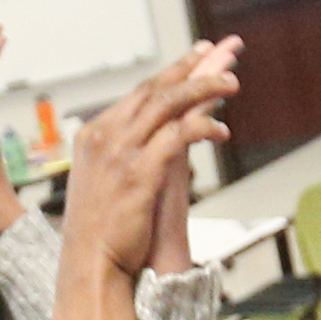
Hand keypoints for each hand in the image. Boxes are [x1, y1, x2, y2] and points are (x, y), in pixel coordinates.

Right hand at [61, 42, 240, 300]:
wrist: (89, 266)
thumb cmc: (98, 234)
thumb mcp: (100, 184)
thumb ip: (117, 157)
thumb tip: (145, 143)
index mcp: (93, 136)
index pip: (137, 94)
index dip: (169, 74)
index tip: (195, 59)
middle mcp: (104, 136)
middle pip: (154, 89)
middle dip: (190, 67)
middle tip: (219, 53)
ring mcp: (120, 152)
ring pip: (168, 103)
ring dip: (203, 88)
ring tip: (231, 81)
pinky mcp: (140, 172)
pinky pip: (179, 135)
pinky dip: (203, 127)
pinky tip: (222, 130)